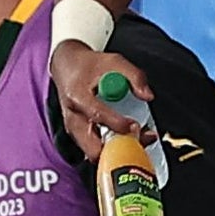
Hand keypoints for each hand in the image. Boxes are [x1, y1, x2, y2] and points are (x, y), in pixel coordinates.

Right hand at [49, 41, 154, 162]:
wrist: (66, 68)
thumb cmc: (88, 66)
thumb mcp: (113, 61)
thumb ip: (134, 76)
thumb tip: (147, 96)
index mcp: (78, 96)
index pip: (96, 115)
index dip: (117, 123)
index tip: (135, 125)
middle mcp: (73, 118)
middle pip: (92, 147)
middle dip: (117, 148)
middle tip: (138, 138)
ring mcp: (75, 130)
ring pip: (95, 154)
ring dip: (118, 150)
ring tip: (138, 137)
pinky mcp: (79, 137)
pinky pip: (96, 150)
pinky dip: (113, 148)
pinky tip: (128, 136)